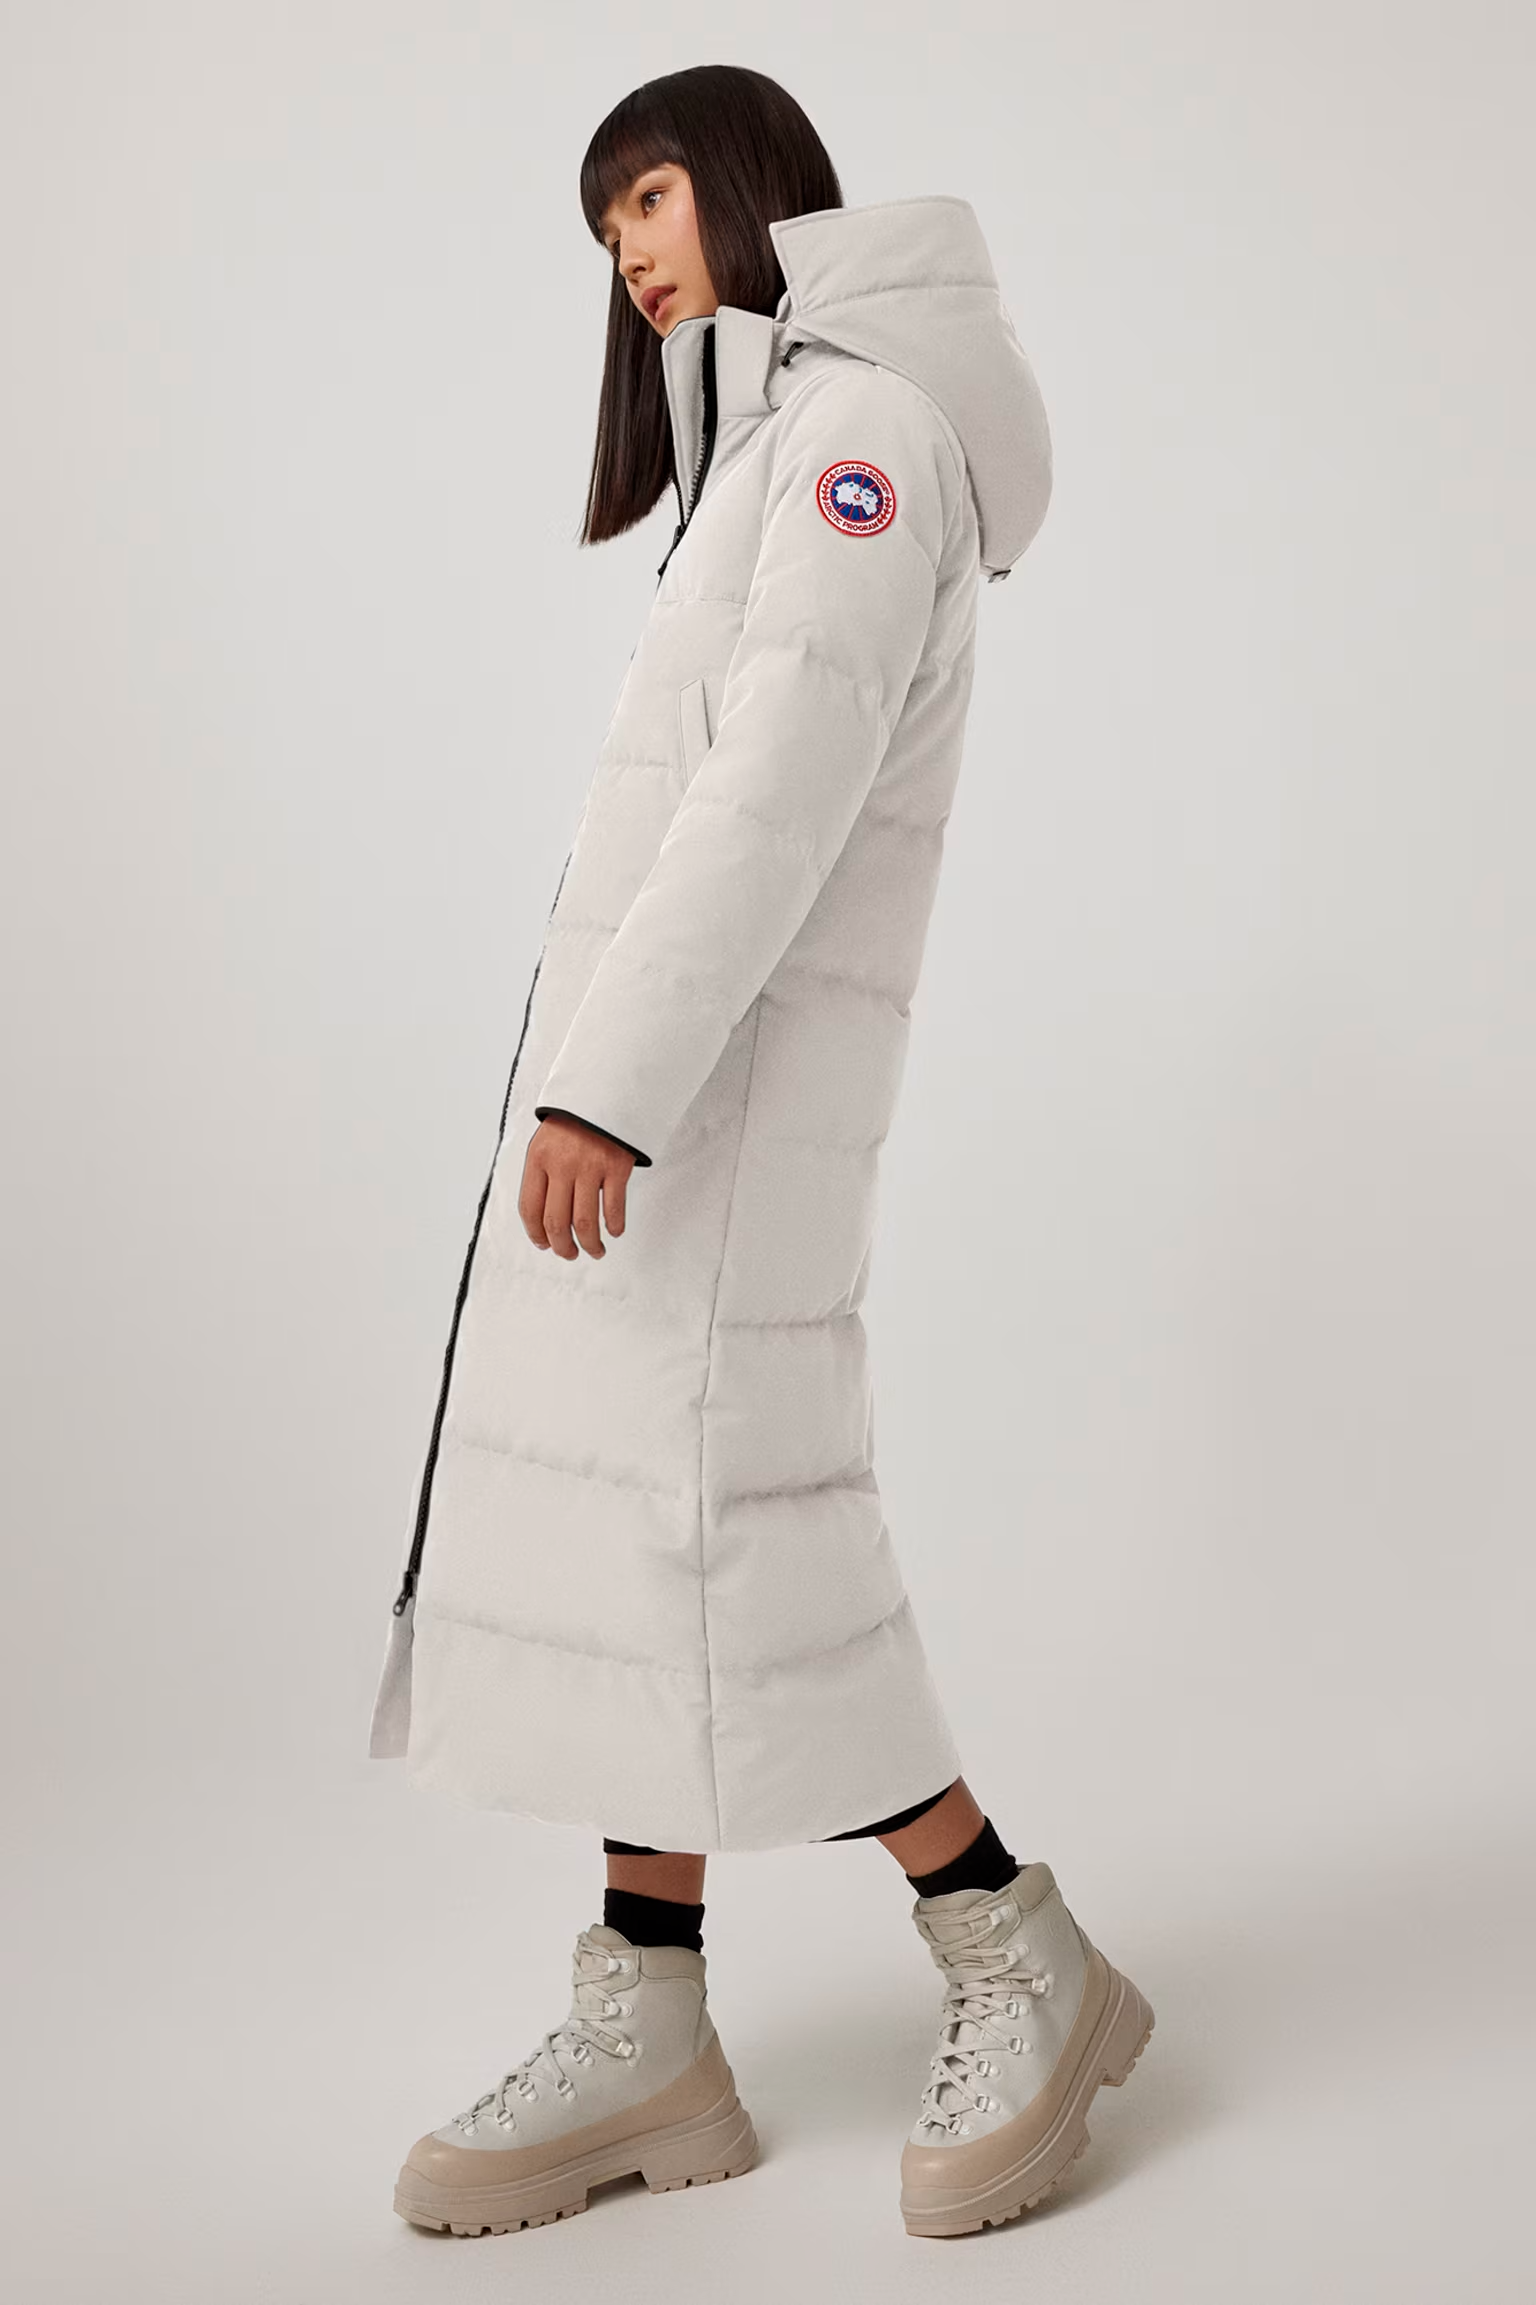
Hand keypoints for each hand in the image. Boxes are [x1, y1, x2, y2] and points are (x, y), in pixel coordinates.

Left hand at [518, 1114, 632, 1259]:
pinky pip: (613, 1209)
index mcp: (538, 1159)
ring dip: (590, 1245)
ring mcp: (590, 1166)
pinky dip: (614, 1226)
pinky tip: (614, 1231)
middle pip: (556, 1222)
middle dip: (562, 1247)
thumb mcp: (546, 1142)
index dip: (536, 1234)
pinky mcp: (616, 1167)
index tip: (544, 1245)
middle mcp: (561, 1165)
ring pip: (584, 1223)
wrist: (606, 1089)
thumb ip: (542, 1175)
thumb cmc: (574, 1120)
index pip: (529, 1209)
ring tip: (595, 1251)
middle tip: (570, 1255)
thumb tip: (544, 1221)